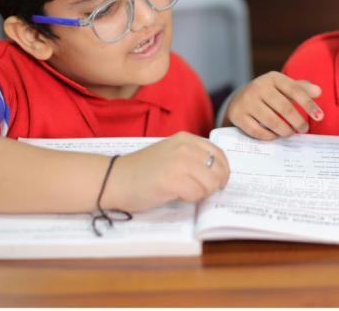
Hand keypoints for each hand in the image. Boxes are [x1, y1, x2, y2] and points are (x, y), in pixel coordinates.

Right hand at [104, 132, 229, 212]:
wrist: (115, 179)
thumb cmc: (141, 171)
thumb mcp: (171, 154)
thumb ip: (192, 158)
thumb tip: (217, 174)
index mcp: (186, 139)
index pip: (219, 154)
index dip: (223, 171)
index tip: (218, 182)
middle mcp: (185, 147)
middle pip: (218, 170)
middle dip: (214, 185)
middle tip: (201, 192)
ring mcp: (180, 162)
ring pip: (211, 183)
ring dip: (202, 193)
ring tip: (185, 193)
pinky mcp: (173, 180)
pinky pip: (197, 194)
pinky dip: (191, 199)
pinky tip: (177, 196)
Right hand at [225, 72, 322, 139]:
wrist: (239, 98)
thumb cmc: (269, 94)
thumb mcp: (283, 87)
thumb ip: (301, 88)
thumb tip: (318, 91)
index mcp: (273, 78)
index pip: (295, 90)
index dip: (309, 105)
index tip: (320, 117)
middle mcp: (259, 87)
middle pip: (284, 107)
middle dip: (298, 121)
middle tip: (304, 129)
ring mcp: (247, 101)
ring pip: (271, 120)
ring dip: (284, 130)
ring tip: (290, 133)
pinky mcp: (238, 115)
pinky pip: (256, 130)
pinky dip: (269, 135)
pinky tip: (275, 136)